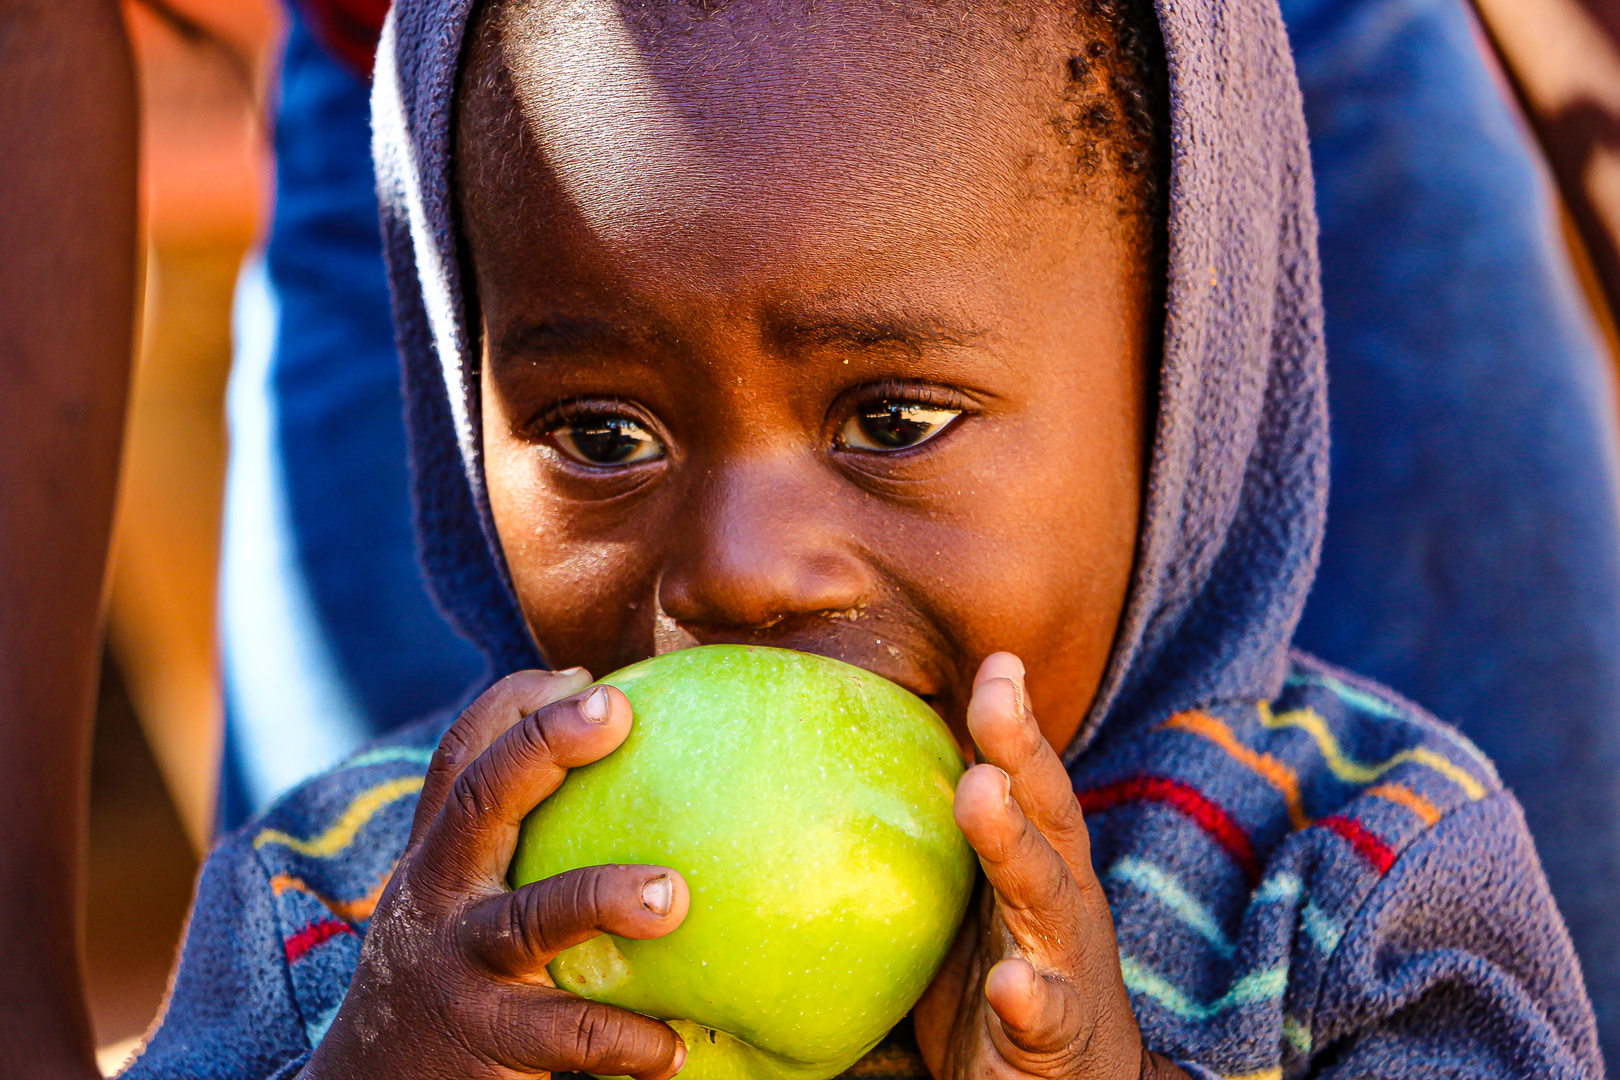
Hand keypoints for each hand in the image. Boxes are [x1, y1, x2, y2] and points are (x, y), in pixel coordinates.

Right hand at [302, 669, 690, 1079]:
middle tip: (616, 711)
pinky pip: (566, 1035)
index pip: (462, 758)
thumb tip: (648, 790)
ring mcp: (452, 966)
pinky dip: (624, 1040)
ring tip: (673, 896)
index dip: (514, 705)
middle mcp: (436, 896)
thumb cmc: (449, 985)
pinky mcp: (481, 1040)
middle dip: (543, 745)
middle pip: (479, 800)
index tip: (582, 675)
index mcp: (439, 857)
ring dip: (603, 896)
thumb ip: (521, 852)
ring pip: (528, 918)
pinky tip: (672, 1050)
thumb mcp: (461, 907)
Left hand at [912, 654, 1187, 1079]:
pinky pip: (1041, 1012)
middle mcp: (1062, 901)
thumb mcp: (980, 899)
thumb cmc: (1013, 974)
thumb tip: (860, 767)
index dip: (1016, 723)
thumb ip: (950, 841)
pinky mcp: (1052, 1034)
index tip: (997, 662)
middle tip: (993, 697)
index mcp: (1044, 865)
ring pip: (1043, 896)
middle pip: (1047, 816)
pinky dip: (1029, 994)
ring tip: (982, 793)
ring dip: (1013, 843)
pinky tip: (1012, 982)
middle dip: (1022, 753)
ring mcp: (1062, 964)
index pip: (1031, 782)